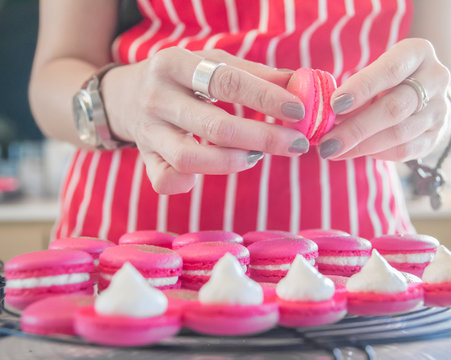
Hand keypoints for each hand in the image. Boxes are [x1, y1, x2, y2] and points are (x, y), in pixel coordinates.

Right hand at [102, 48, 308, 193]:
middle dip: (263, 138)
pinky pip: (165, 181)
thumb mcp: (212, 63)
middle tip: (297, 144)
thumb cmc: (182, 77)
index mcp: (175, 63)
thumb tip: (301, 84)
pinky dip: (189, 183)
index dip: (266, 98)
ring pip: (190, 158)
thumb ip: (254, 73)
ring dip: (232, 162)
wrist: (125, 94)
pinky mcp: (144, 158)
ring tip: (256, 156)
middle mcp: (157, 97)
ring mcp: (148, 132)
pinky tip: (210, 172)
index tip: (299, 111)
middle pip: (214, 126)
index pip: (227, 82)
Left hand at [318, 38, 450, 161]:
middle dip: (356, 127)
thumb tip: (326, 114)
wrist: (425, 95)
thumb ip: (354, 88)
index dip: (361, 88)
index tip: (334, 105)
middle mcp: (435, 78)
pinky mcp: (437, 135)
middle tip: (326, 142)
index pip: (390, 70)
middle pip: (394, 108)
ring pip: (399, 133)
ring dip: (361, 145)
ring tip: (333, 150)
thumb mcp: (373, 72)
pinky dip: (376, 153)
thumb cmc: (386, 79)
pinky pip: (405, 150)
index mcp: (418, 52)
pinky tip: (354, 152)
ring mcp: (440, 109)